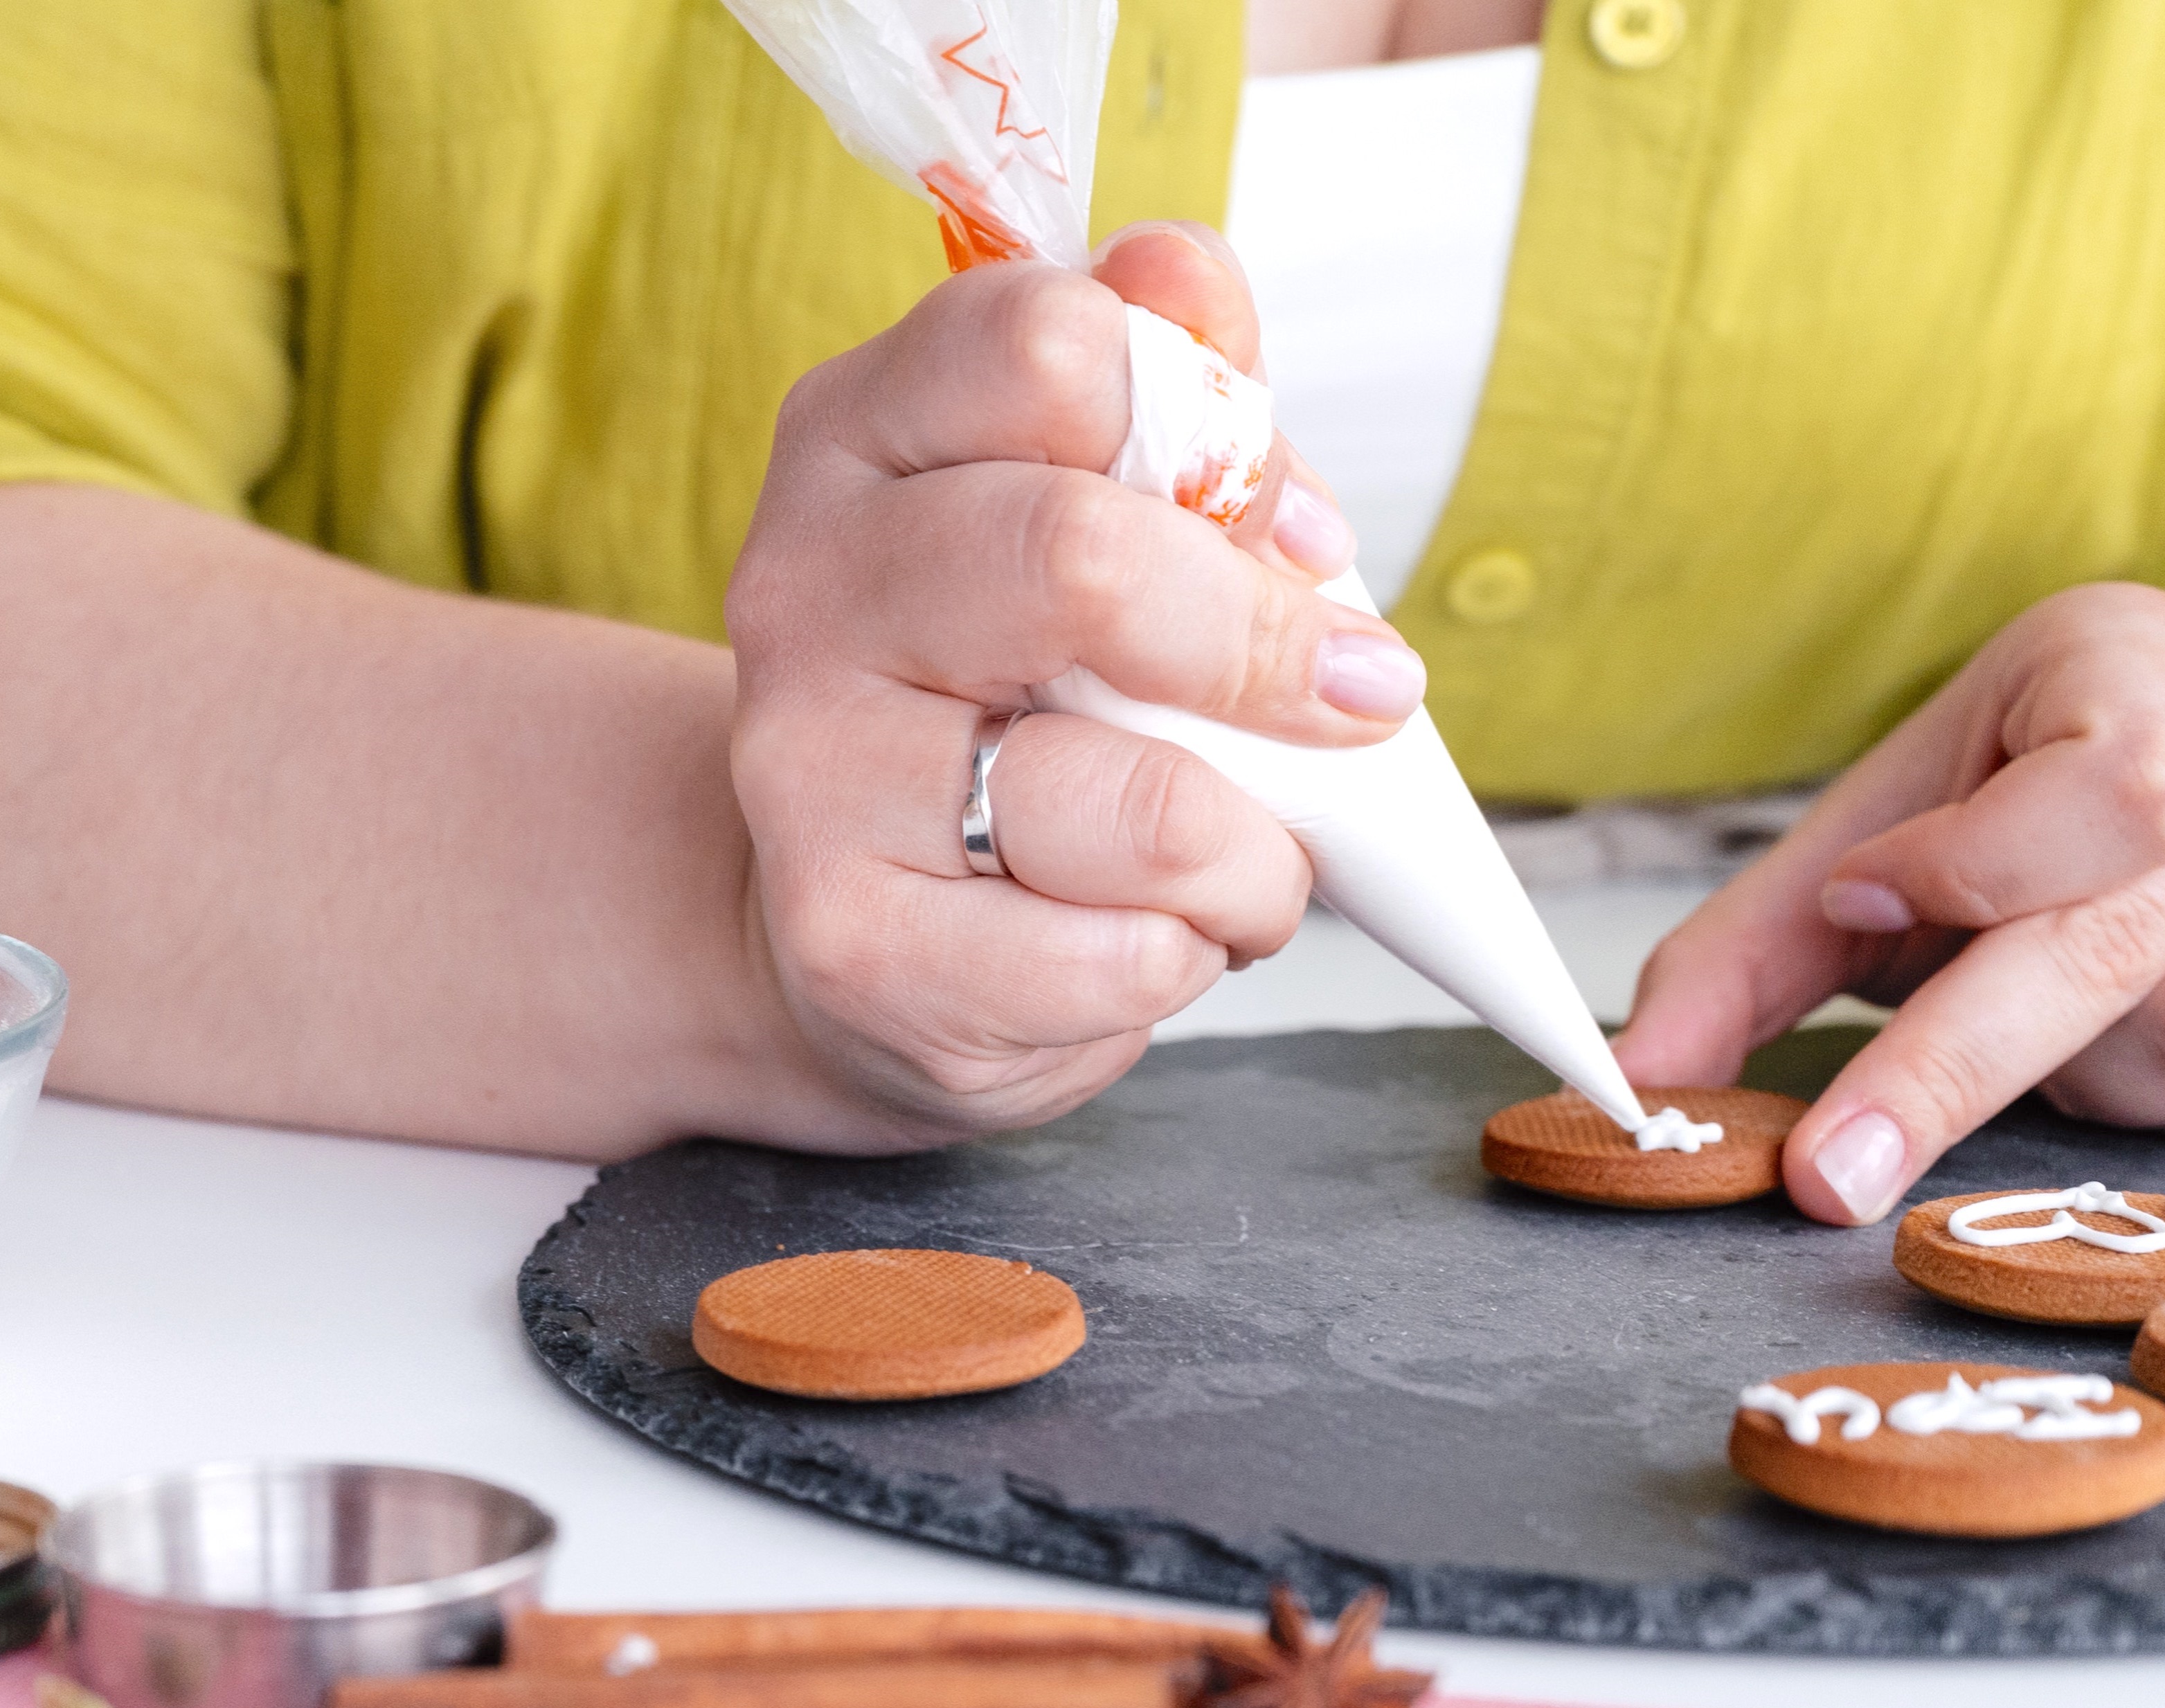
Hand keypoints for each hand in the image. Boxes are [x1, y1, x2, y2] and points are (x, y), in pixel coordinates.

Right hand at [726, 224, 1424, 1139]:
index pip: (1049, 347)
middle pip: (1081, 558)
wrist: (856, 926)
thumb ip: (1165, 395)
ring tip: (1242, 863)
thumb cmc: (1011, 703)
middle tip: (1358, 704)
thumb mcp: (1093, 514)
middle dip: (1266, 646)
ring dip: (1257, 852)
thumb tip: (1194, 291)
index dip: (1221, 436)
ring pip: (1141, 802)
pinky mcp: (854, 945)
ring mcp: (812, 774)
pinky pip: (1119, 956)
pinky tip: (1151, 942)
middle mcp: (806, 586)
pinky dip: (1188, 959)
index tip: (1303, 537)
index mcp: (863, 434)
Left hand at [1611, 582, 2164, 1221]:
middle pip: (2132, 943)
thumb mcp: (1892, 825)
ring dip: (2093, 1078)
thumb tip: (1631, 1077)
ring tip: (2066, 1028)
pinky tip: (2156, 1063)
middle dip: (1955, 1065)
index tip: (1861, 911)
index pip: (2109, 785)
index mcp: (2152, 662)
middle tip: (1830, 1173)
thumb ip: (1750, 949)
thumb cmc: (2048, 808)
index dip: (1974, 872)